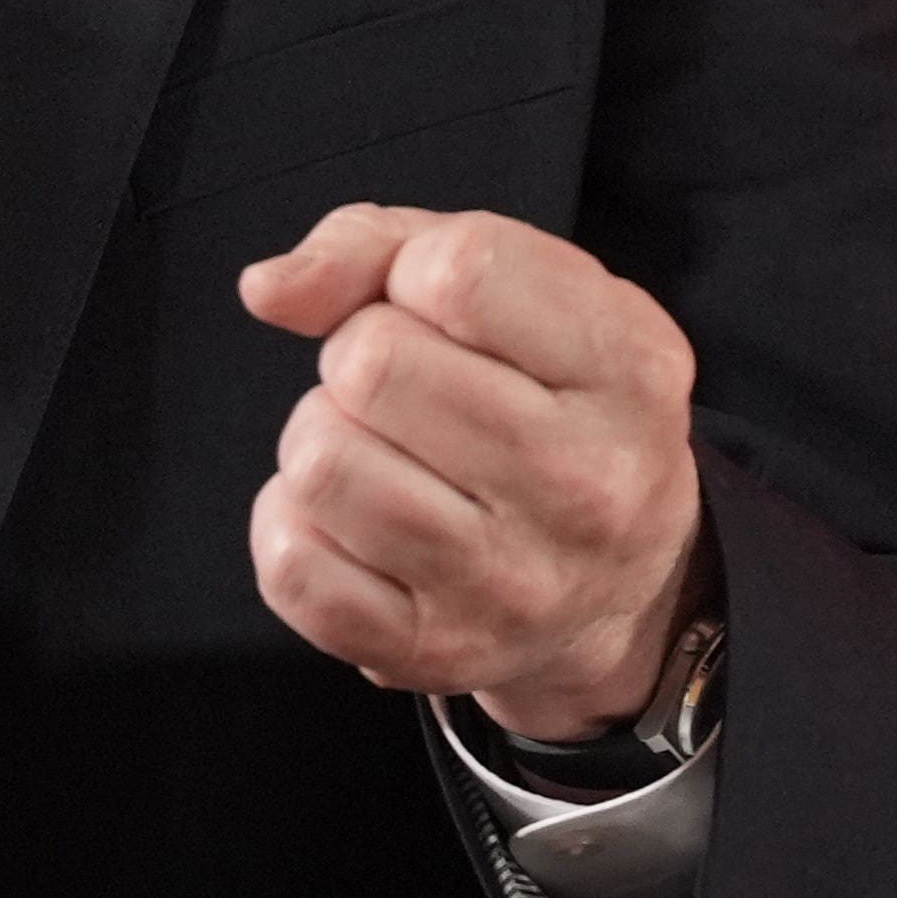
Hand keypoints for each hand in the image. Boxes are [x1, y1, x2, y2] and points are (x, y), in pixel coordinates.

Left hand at [239, 203, 707, 743]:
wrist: (624, 583)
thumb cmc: (549, 399)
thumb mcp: (519, 286)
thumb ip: (381, 245)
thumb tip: (268, 290)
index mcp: (627, 369)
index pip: (460, 271)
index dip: (412, 272)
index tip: (439, 308)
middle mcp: (586, 485)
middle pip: (372, 364)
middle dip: (359, 355)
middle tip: (403, 388)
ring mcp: (510, 584)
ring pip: (321, 463)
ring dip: (323, 438)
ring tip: (380, 451)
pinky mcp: (435, 652)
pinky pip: (291, 567)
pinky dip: (292, 526)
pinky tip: (349, 518)